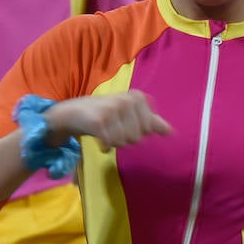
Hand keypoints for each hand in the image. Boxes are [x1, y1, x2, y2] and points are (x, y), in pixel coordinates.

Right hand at [44, 90, 171, 148]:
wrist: (71, 112)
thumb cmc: (104, 113)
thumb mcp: (129, 114)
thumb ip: (151, 122)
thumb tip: (172, 132)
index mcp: (138, 97)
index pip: (147, 130)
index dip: (135, 132)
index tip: (123, 123)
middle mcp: (127, 100)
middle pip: (137, 137)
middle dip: (124, 138)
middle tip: (112, 127)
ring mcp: (113, 109)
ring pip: (124, 142)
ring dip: (113, 142)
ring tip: (105, 131)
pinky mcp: (100, 121)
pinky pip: (110, 143)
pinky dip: (104, 146)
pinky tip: (99, 138)